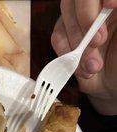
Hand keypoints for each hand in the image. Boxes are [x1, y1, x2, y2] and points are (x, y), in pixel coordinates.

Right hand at [51, 0, 116, 114]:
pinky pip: (58, 36)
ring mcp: (80, 18)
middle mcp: (97, 6)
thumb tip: (112, 6)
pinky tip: (82, 68)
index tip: (112, 5)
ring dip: (77, 43)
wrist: (112, 84)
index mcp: (113, 4)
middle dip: (87, 20)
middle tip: (98, 42)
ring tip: (94, 65)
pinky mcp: (66, 33)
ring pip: (67, 15)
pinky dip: (67, 54)